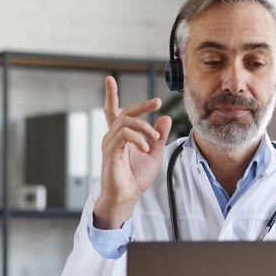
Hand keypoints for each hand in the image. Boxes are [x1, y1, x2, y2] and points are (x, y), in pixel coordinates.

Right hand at [93, 76, 171, 228]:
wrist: (127, 196)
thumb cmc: (136, 177)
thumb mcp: (154, 153)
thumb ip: (159, 136)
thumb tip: (165, 118)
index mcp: (121, 136)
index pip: (114, 111)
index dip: (112, 95)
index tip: (110, 79)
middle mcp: (112, 137)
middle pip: (124, 112)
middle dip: (141, 105)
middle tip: (157, 102)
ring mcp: (110, 144)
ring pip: (126, 122)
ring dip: (144, 127)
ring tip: (155, 138)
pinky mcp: (111, 152)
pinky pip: (124, 136)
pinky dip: (138, 139)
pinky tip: (145, 147)